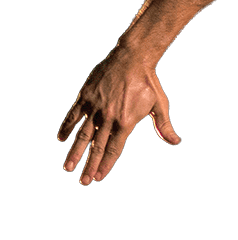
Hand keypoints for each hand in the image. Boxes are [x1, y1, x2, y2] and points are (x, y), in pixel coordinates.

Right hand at [59, 48, 179, 183]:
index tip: (99, 178)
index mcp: (126, 122)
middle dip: (90, 165)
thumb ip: (165, 126)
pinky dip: (66, 127)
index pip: (114, 149)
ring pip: (82, 135)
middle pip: (97, 147)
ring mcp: (95, 107)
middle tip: (84, 182)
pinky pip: (73, 115)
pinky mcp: (85, 96)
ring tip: (67, 167)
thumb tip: (175, 142)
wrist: (132, 58)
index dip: (106, 165)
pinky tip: (61, 138)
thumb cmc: (148, 83)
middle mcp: (108, 117)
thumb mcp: (160, 105)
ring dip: (74, 152)